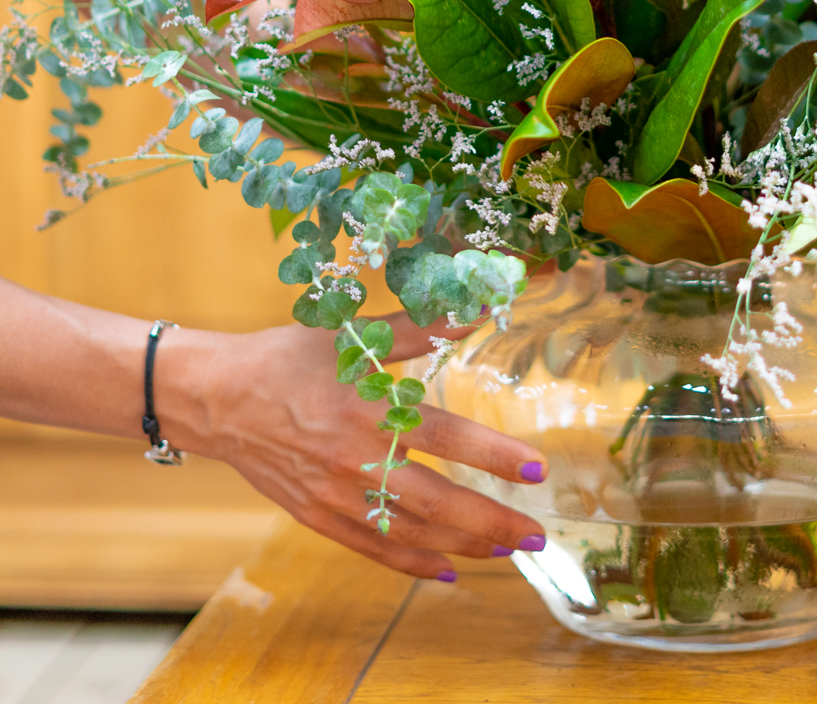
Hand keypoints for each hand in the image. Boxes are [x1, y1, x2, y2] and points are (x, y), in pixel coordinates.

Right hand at [160, 313, 547, 579]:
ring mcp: (335, 495)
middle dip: (493, 520)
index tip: (538, 470)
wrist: (218, 397)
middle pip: (437, 501)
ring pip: (410, 531)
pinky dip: (413, 561)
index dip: (495, 456)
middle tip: (537, 533)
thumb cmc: (288, 357)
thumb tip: (474, 307)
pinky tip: (447, 569)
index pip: (447, 437)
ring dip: (463, 545)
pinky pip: (372, 547)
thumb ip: (418, 327)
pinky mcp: (317, 516)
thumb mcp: (351, 334)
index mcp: (370, 410)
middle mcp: (356, 459)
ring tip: (506, 550)